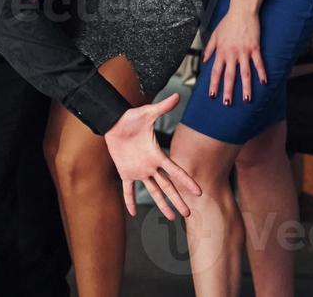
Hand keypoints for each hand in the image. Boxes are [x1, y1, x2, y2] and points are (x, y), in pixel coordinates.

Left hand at [103, 95, 200, 219]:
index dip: (187, 182)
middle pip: (168, 187)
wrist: (113, 122)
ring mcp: (139, 171)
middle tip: (188, 214)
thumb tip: (177, 95)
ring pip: (153, 191)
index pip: (176, 171)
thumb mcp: (147, 113)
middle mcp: (151, 166)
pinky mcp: (125, 173)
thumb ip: (162, 107)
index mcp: (157, 155)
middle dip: (178, 200)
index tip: (199, 192)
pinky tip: (132, 213)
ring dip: (162, 204)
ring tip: (172, 218)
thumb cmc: (131, 117)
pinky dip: (129, 201)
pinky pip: (128, 190)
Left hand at [202, 4, 266, 105]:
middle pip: (229, 76)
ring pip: (245, 73)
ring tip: (247, 99)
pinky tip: (264, 82)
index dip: (214, 84)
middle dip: (228, 91)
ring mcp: (244, 51)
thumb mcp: (215, 35)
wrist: (242, 10)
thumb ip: (209, 49)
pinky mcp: (255, 47)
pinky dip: (261, 73)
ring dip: (246, 87)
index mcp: (221, 51)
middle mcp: (231, 53)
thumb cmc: (228, 22)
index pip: (215, 71)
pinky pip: (258, 63)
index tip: (212, 95)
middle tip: (227, 103)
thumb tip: (203, 60)